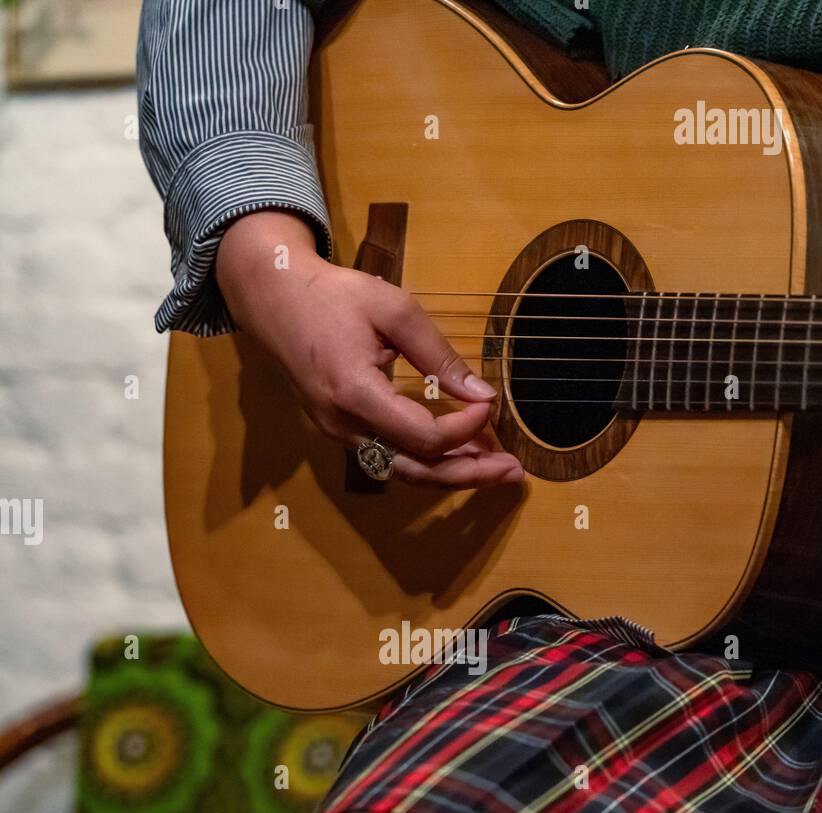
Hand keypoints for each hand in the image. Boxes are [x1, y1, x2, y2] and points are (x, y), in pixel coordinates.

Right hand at [216, 211, 524, 488]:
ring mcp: (339, 435)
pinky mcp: (341, 432)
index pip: (425, 436)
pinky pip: (390, 460)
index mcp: (356, 395)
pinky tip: (459, 453)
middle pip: (417, 471)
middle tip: (515, 471)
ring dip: (452, 474)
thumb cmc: (333, 296)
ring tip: (495, 469)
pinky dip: (428, 462)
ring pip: (403, 473)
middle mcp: (345, 427)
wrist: (274, 300)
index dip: (466, 428)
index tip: (490, 403)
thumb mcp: (393, 308)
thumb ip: (438, 352)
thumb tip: (480, 393)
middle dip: (470, 474)